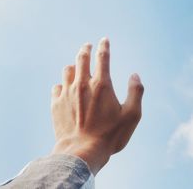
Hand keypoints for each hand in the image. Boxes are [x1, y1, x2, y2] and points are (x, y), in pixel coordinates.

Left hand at [50, 37, 143, 174]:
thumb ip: (136, 92)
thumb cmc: (109, 136)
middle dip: (85, 49)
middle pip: (81, 58)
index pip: (103, 57)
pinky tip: (64, 88)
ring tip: (76, 67)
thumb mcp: (132, 116)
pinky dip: (62, 84)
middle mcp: (82, 84)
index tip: (104, 40)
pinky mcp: (56, 104)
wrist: (81, 151)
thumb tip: (135, 75)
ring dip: (73, 66)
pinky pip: (56, 87)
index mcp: (102, 85)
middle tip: (87, 46)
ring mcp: (67, 93)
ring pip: (67, 70)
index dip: (104, 46)